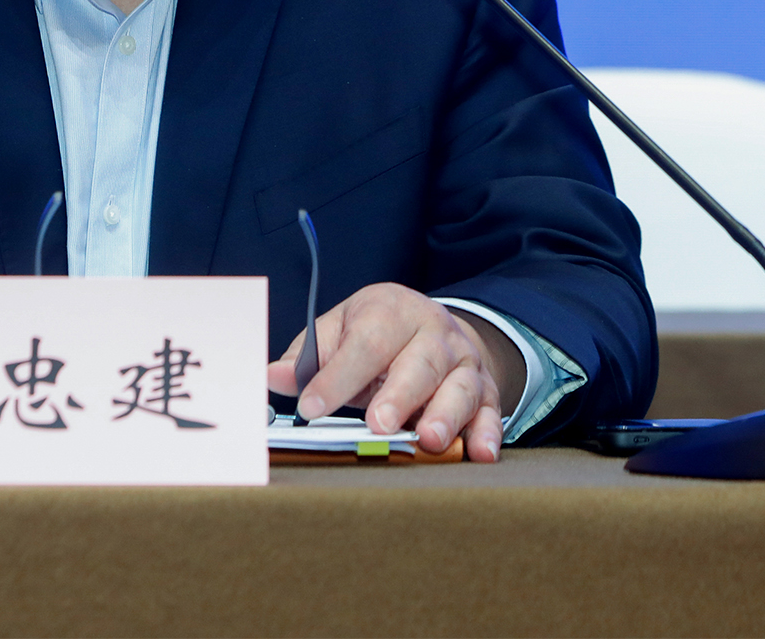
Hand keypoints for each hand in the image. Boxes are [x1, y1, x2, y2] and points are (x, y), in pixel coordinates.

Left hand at [264, 283, 525, 461]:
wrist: (431, 323)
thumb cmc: (377, 332)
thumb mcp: (340, 330)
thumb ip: (309, 356)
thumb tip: (274, 377)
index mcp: (391, 311)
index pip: (365, 343)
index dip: (338, 376)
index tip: (312, 406)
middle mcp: (433, 333)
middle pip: (420, 362)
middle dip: (399, 395)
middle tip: (378, 424)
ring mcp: (464, 362)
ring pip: (460, 387)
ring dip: (446, 415)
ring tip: (428, 440)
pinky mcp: (486, 390)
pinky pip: (491, 412)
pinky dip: (487, 433)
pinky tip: (479, 454)